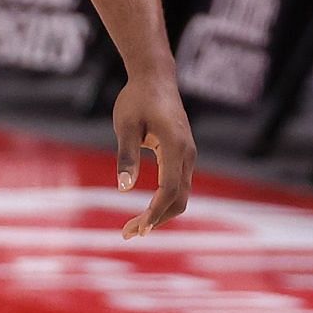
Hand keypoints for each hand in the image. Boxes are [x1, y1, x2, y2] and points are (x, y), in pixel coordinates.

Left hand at [111, 76, 195, 239]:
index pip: (170, 190)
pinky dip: (164, 202)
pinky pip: (178, 186)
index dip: (154, 213)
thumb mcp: (125, 125)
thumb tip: (123, 189)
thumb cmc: (136, 99)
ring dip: (160, 214)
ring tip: (134, 228)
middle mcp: (188, 155)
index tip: (137, 229)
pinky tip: (147, 211)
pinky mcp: (183, 155)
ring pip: (181, 195)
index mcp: (176, 148)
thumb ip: (126, 155)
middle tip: (128, 233)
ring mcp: (188, 156)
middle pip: (179, 199)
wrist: (155, 78)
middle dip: (156, 220)